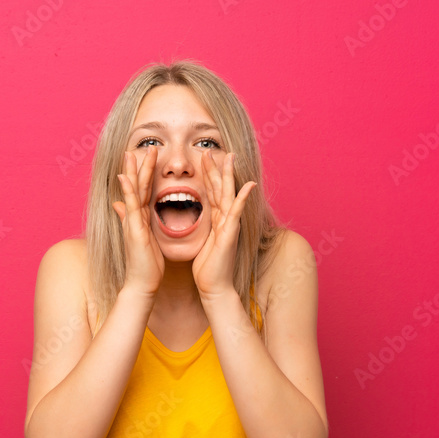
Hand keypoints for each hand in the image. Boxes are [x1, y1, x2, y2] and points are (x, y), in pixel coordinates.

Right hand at [113, 146, 163, 297]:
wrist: (142, 283)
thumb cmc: (146, 264)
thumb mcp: (142, 238)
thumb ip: (132, 220)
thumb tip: (119, 205)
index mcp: (140, 218)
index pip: (143, 190)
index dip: (145, 173)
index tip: (149, 155)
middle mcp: (134, 217)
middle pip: (137, 186)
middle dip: (140, 166)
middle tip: (145, 146)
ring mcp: (132, 222)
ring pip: (133, 192)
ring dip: (133, 172)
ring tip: (134, 153)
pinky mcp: (134, 230)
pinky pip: (131, 207)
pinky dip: (128, 191)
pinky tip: (125, 178)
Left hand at [193, 152, 255, 300]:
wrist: (214, 287)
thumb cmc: (207, 269)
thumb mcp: (199, 243)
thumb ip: (199, 229)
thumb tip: (191, 221)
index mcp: (216, 222)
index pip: (211, 193)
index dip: (207, 176)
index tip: (202, 159)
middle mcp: (224, 220)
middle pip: (220, 189)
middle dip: (216, 169)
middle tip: (211, 150)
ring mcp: (229, 226)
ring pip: (228, 195)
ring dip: (228, 176)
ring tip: (229, 158)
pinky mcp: (230, 234)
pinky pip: (236, 213)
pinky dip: (241, 198)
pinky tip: (247, 185)